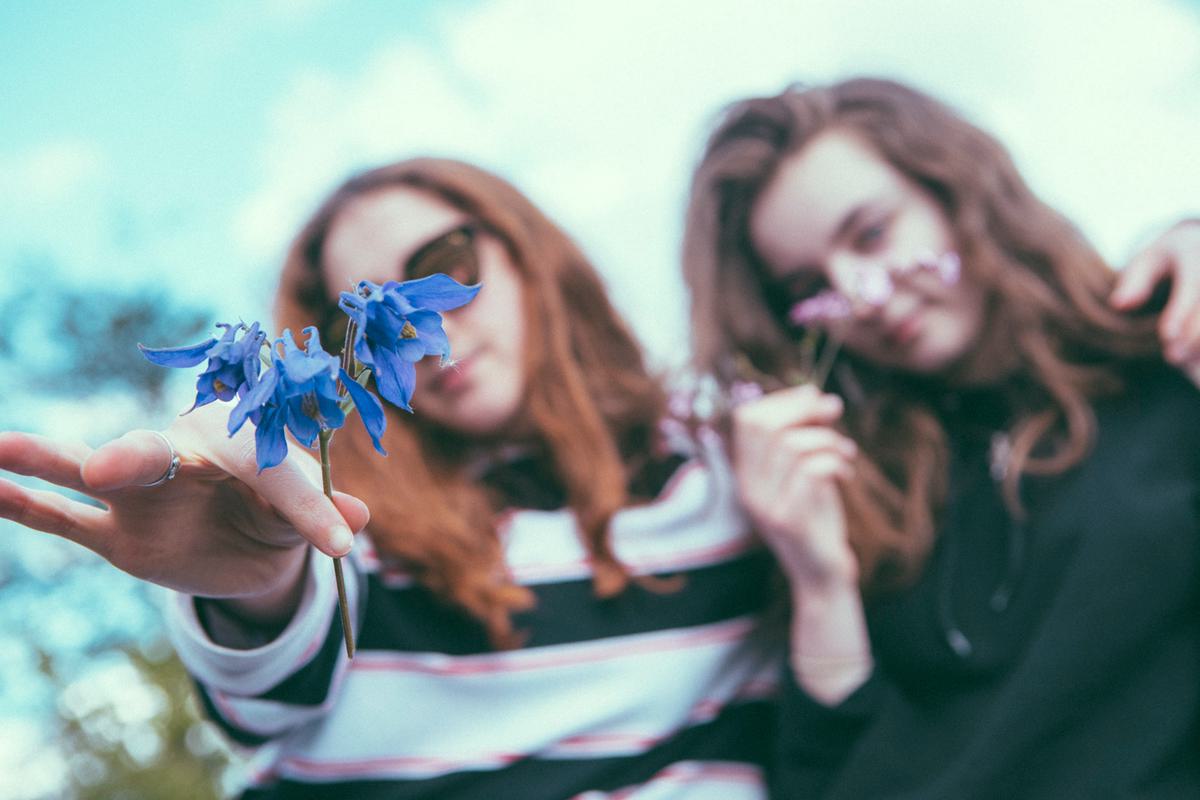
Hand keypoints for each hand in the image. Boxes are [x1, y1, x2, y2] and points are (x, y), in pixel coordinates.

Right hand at [0, 402, 369, 622]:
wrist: (249, 545)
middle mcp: (182, 454)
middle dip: (137, 457)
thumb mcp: (306, 514)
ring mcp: (141, 494)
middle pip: (158, 452)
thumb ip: (322, 509)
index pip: (269, 467)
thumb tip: (359, 519)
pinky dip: (25, 506)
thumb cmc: (280, 513)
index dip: (309, 505)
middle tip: (114, 467)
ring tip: (3, 445)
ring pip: (93, 475)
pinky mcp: (115, 533)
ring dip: (51, 461)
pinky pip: (65, 520)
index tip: (342, 543)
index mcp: (240, 442)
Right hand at [732, 383, 858, 585]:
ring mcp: (765, 505)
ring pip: (790, 445)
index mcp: (746, 473)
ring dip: (827, 439)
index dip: (781, 400)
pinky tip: (846, 473)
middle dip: (803, 408)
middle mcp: (747, 488)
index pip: (746, 418)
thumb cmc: (818, 519)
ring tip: (846, 452)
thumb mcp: (804, 473)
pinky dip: (834, 462)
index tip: (814, 396)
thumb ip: (801, 440)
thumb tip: (816, 395)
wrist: (822, 575)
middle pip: (763, 425)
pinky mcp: (788, 520)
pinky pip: (809, 471)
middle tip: (835, 410)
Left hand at [1110, 218, 1199, 379]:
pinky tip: (1198, 368)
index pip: (1192, 285)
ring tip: (1190, 367)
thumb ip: (1135, 281)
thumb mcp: (1148, 260)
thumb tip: (1119, 304)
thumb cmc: (1168, 258)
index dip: (1181, 312)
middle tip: (1174, 359)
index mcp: (1194, 256)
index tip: (1167, 337)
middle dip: (1195, 336)